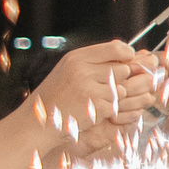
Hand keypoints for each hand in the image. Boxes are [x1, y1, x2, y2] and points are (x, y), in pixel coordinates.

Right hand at [27, 41, 155, 148]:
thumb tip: (124, 48)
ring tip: (93, 99)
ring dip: (113, 96)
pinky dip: (108, 110)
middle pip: (123, 69)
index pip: (115, 49)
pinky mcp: (96, 107)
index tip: (128, 59)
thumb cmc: (56, 95)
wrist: (40, 120)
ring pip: (122, 89)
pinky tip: (91, 110)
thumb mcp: (69, 68)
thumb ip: (95, 59)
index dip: (126, 54)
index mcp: (76, 58)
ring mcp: (90, 90)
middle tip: (101, 87)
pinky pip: (116, 106)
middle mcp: (83, 71)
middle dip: (119, 79)